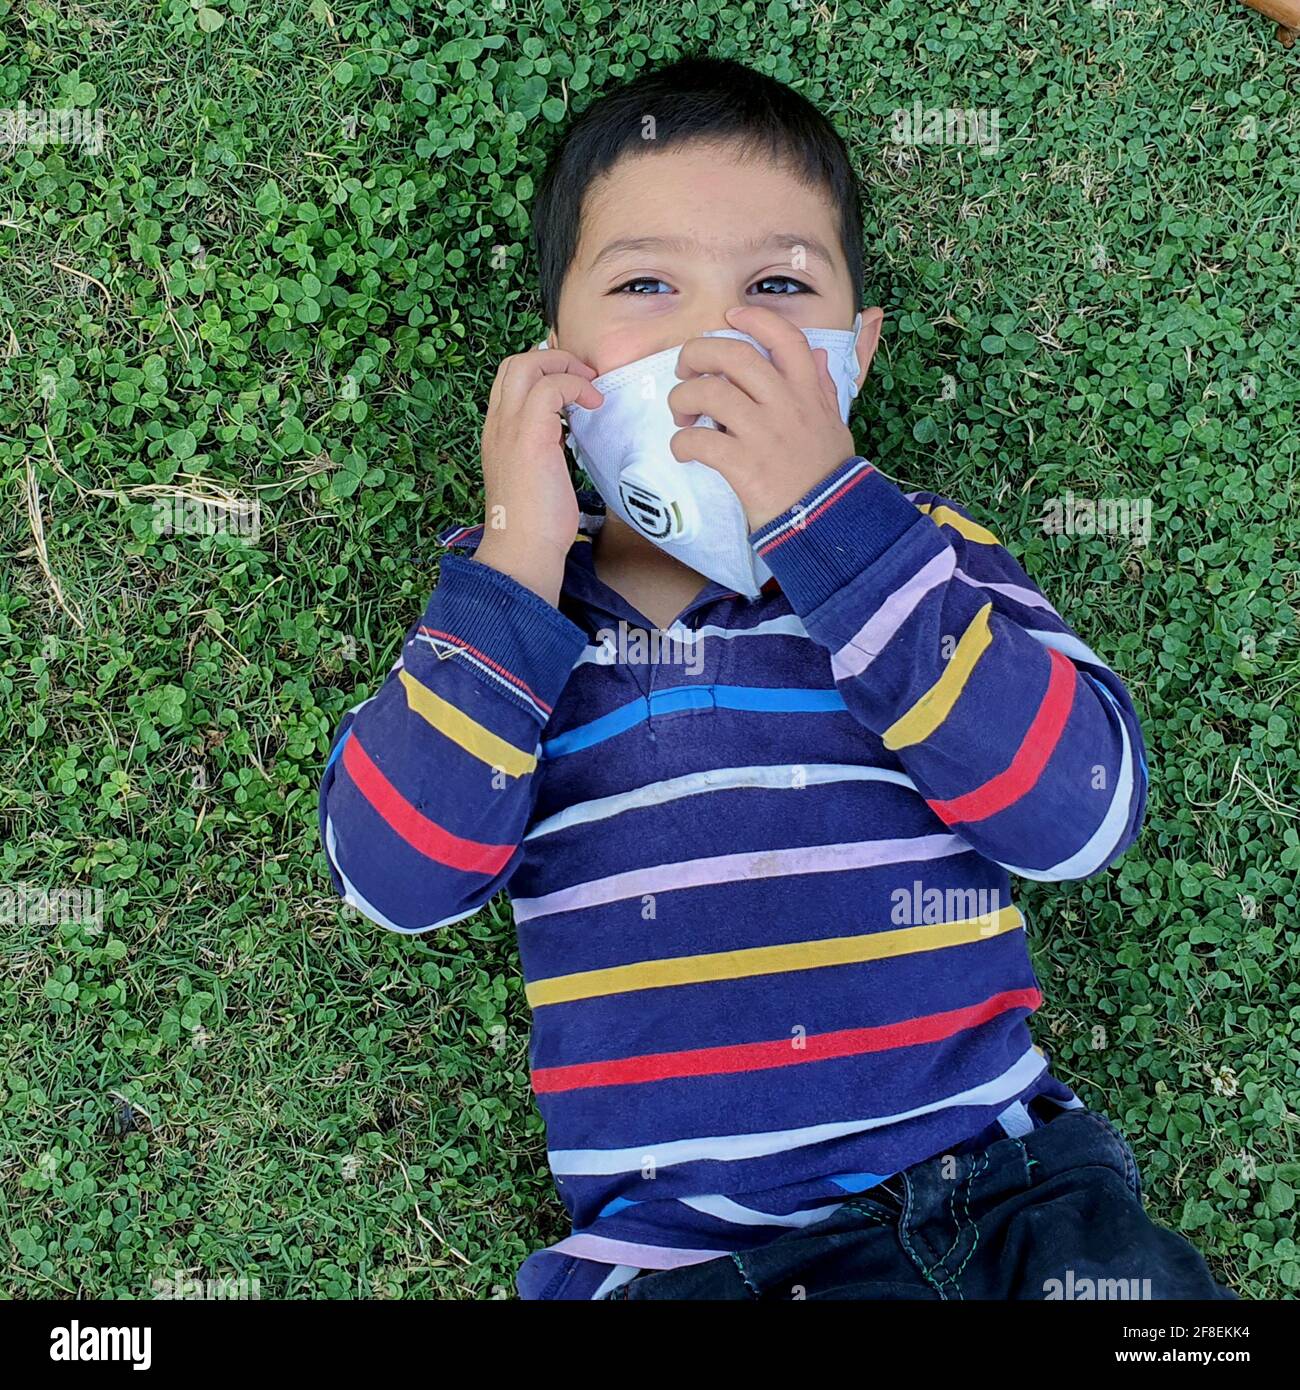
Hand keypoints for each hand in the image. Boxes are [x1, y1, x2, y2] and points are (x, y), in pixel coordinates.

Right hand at [474, 347, 602, 604]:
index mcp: (497, 432)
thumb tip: (564, 433)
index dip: (543, 370)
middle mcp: (497, 424)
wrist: (523, 550)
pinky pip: (551, 388)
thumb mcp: (536, 474)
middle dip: (555, 359)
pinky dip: (576, 387)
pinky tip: (593, 405)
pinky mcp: (530, 437)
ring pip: (528, 365)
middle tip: (584, 379)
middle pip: (515, 362)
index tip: (574, 386)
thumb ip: (543, 447)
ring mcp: (510, 428)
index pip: (510, 379)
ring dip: (567, 368)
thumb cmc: (534, 524)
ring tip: (591, 389)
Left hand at [667, 305, 857, 530]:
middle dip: (698, 353)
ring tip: (682, 416)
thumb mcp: (835, 424)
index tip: (730, 317)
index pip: (783, 337)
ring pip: (708, 392)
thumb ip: (823, 389)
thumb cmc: (828, 473)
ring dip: (683, 398)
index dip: (753, 319)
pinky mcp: (743, 464)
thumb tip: (818, 356)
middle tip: (685, 371)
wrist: (828, 520)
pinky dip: (682, 442)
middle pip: (733, 354)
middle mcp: (785, 404)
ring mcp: (762, 433)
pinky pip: (698, 440)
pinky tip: (684, 450)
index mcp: (807, 391)